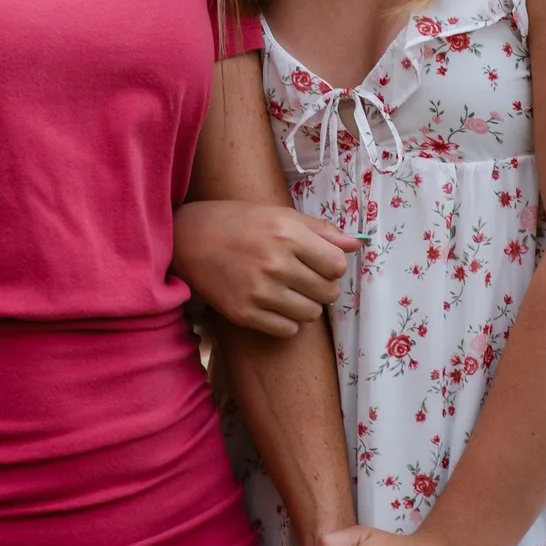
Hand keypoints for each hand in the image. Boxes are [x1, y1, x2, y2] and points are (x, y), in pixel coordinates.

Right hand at [174, 200, 357, 336]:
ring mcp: (259, 292)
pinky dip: (287, 322)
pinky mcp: (244, 314)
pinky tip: (274, 305)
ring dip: (305, 305)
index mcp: (287, 234)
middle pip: (328, 292)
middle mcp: (276, 264)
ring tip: (289, 291)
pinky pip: (287, 330)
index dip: (332, 265)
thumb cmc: (238, 222)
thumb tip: (357, 244)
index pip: (337, 265)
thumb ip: (320, 230)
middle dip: (322, 287)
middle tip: (304, 278)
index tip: (319, 263)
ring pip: (310, 315)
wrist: (189, 239)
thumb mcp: (280, 214)